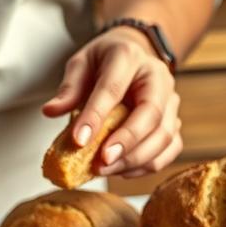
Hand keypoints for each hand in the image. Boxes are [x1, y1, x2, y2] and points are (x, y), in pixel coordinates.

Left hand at [41, 26, 181, 177]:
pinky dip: (148, 165)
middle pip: (150, 115)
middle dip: (125, 144)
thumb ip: (69, 89)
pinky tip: (123, 170)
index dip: (96, 117)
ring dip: (135, 160)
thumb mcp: (81, 64)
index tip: (78, 141)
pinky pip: (170, 149)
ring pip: (164, 136)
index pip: (113, 88)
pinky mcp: (175, 121)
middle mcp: (158, 78)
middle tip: (100, 163)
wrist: (135, 55)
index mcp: (129, 57)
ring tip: (105, 170)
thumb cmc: (105, 62)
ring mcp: (171, 101)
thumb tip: (50, 111)